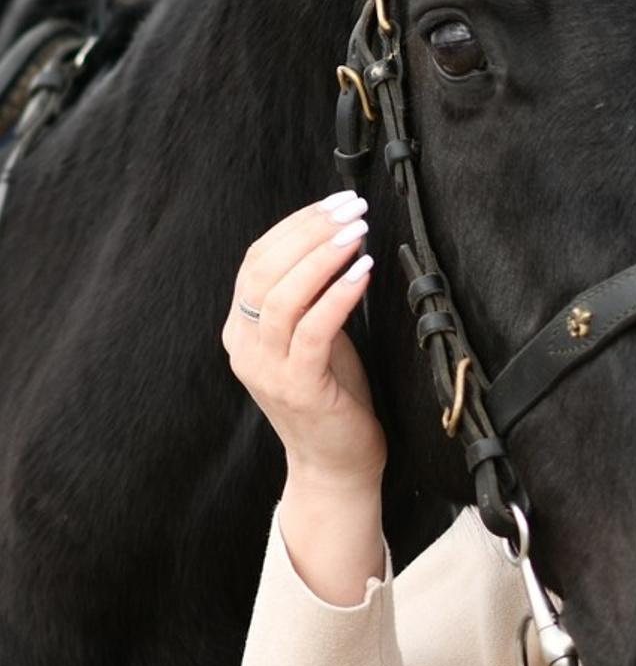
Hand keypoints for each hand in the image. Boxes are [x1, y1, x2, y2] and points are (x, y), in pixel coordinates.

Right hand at [221, 194, 383, 480]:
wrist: (335, 464)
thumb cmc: (333, 396)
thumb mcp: (318, 336)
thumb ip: (314, 297)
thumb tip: (337, 242)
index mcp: (242, 328)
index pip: (257, 260)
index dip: (296, 226)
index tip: (336, 201)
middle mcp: (243, 345)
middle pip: (266, 269)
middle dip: (311, 231)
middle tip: (353, 207)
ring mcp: (265, 366)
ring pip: (283, 294)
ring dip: (324, 256)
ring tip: (359, 232)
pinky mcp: (295, 385)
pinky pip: (313, 328)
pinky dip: (338, 294)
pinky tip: (363, 272)